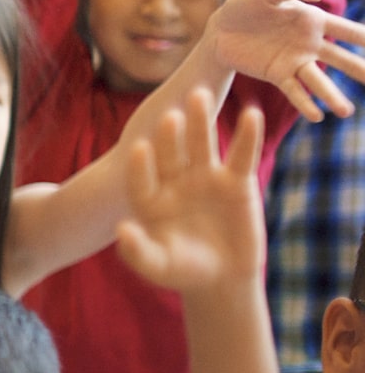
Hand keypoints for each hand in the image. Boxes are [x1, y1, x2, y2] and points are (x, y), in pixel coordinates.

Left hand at [115, 96, 266, 296]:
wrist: (221, 277)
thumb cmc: (182, 271)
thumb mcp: (157, 265)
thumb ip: (137, 250)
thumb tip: (121, 230)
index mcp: (150, 197)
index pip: (142, 177)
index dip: (140, 166)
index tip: (138, 149)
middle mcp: (175, 181)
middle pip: (171, 152)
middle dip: (169, 134)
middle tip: (168, 114)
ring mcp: (206, 178)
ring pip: (202, 145)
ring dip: (201, 121)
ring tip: (200, 95)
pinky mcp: (237, 181)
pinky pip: (241, 155)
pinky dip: (247, 136)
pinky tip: (252, 114)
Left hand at [204, 0, 364, 120]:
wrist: (219, 30)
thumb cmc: (245, 6)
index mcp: (313, 22)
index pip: (347, 31)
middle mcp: (310, 44)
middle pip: (341, 59)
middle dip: (361, 70)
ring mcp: (295, 61)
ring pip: (318, 80)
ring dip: (332, 96)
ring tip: (346, 111)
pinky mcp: (277, 74)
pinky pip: (294, 90)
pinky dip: (304, 102)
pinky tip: (316, 116)